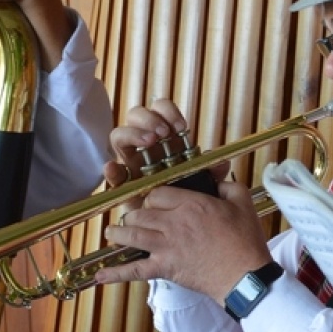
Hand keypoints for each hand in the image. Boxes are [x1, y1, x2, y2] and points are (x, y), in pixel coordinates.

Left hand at [93, 98, 264, 296]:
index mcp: (191, 203)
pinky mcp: (164, 268)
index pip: (157, 193)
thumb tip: (217, 177)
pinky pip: (134, 270)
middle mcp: (174, 222)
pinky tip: (99, 275)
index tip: (156, 202)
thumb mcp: (242, 202)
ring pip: (131, 234)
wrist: (245, 276)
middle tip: (136, 218)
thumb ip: (226, 185)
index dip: (154, 196)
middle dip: (137, 214)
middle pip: (140, 211)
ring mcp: (166, 246)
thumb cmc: (246, 240)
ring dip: (119, 233)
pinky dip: (115, 273)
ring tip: (113, 232)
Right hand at [101, 100, 228, 194]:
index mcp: (165, 137)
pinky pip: (112, 172)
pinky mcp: (121, 182)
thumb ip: (213, 172)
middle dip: (149, 119)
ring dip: (133, 134)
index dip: (168, 112)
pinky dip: (111, 169)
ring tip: (149, 142)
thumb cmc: (186, 194)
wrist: (173, 221)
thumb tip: (222, 163)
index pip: (160, 110)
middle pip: (136, 115)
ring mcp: (130, 160)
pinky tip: (114, 168)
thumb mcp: (204, 180)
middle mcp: (144, 144)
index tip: (181, 127)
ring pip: (120, 134)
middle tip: (162, 134)